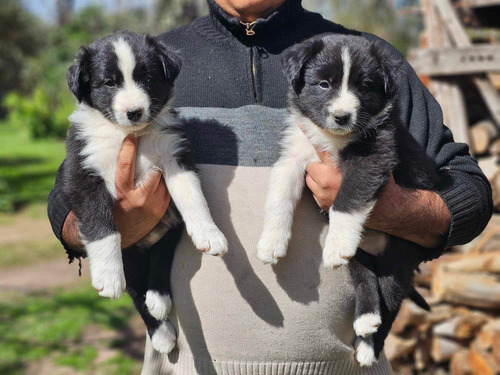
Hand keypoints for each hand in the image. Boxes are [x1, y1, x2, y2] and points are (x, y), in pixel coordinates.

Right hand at [61, 136, 170, 250]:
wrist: (122, 236)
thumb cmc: (110, 208)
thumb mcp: (106, 193)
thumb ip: (110, 175)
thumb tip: (104, 148)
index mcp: (121, 194)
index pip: (125, 167)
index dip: (128, 150)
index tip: (131, 136)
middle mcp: (139, 199)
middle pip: (151, 170)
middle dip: (151, 157)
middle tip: (151, 143)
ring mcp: (154, 205)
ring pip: (161, 177)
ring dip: (158, 168)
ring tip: (156, 158)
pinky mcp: (163, 208)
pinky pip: (167, 187)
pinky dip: (163, 179)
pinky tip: (158, 174)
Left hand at [301, 127, 448, 248]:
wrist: (388, 207)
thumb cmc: (381, 179)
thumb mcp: (370, 156)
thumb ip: (355, 144)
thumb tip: (346, 127)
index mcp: (337, 166)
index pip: (318, 145)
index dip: (310, 132)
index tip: (301, 122)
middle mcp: (327, 181)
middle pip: (310, 164)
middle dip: (317, 162)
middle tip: (328, 162)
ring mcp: (323, 195)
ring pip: (310, 178)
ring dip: (316, 175)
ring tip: (331, 175)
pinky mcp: (323, 206)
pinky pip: (313, 192)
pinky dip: (319, 188)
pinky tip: (332, 187)